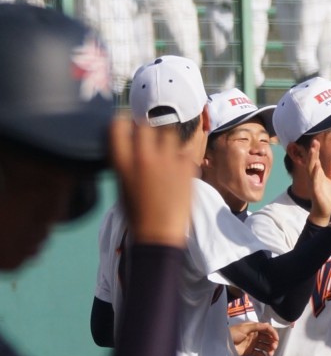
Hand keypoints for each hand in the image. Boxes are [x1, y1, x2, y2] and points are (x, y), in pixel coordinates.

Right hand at [110, 118, 192, 247]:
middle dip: (147, 130)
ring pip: (168, 133)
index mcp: (122, 161)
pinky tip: (178, 169)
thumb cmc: (136, 214)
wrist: (159, 234)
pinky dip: (181, 157)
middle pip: (145, 125)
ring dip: (166, 140)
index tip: (127, 123)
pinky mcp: (186, 168)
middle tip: (149, 139)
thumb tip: (131, 147)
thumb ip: (126, 162)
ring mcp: (167, 160)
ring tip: (166, 152)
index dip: (122, 121)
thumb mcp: (122, 185)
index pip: (117, 125)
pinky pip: (184, 152)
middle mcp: (143, 156)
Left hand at [231, 321, 277, 355]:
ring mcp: (253, 344)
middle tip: (273, 347)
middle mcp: (255, 336)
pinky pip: (259, 354)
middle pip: (268, 339)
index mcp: (254, 328)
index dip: (273, 334)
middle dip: (272, 343)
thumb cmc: (232, 333)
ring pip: (265, 347)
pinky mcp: (250, 352)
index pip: (267, 330)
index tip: (276, 340)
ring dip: (269, 350)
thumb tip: (269, 325)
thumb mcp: (244, 328)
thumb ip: (257, 326)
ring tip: (270, 355)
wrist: (223, 344)